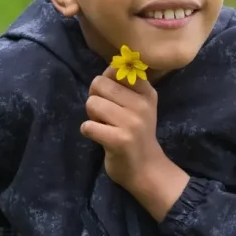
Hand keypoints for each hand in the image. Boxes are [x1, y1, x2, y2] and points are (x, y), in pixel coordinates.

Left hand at [81, 67, 189, 220]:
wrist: (146, 170)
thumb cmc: (136, 134)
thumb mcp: (139, 106)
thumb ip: (124, 85)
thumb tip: (109, 65)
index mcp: (147, 92)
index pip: (116, 69)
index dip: (106, 82)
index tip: (113, 98)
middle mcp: (142, 105)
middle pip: (99, 84)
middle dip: (95, 98)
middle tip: (106, 116)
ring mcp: (132, 123)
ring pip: (92, 103)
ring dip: (92, 116)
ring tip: (105, 127)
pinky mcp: (119, 140)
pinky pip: (88, 126)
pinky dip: (88, 131)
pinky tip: (100, 138)